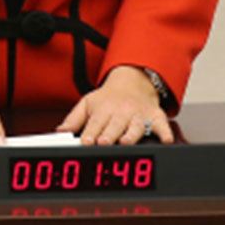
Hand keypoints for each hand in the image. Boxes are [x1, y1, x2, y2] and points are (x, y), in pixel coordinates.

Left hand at [56, 65, 171, 144]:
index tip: (85, 142)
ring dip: (131, 134)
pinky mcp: (155, 118)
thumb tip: (59, 133)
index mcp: (103, 110)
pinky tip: (164, 140)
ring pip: (136, 127)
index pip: (95, 123)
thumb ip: (73, 119)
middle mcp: (122, 112)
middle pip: (115, 125)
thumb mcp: (88, 103)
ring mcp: (139, 115)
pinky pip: (162, 125)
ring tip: (126, 141)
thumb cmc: (109, 98)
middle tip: (103, 143)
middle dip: (109, 135)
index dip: (90, 133)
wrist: (134, 81)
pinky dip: (164, 133)